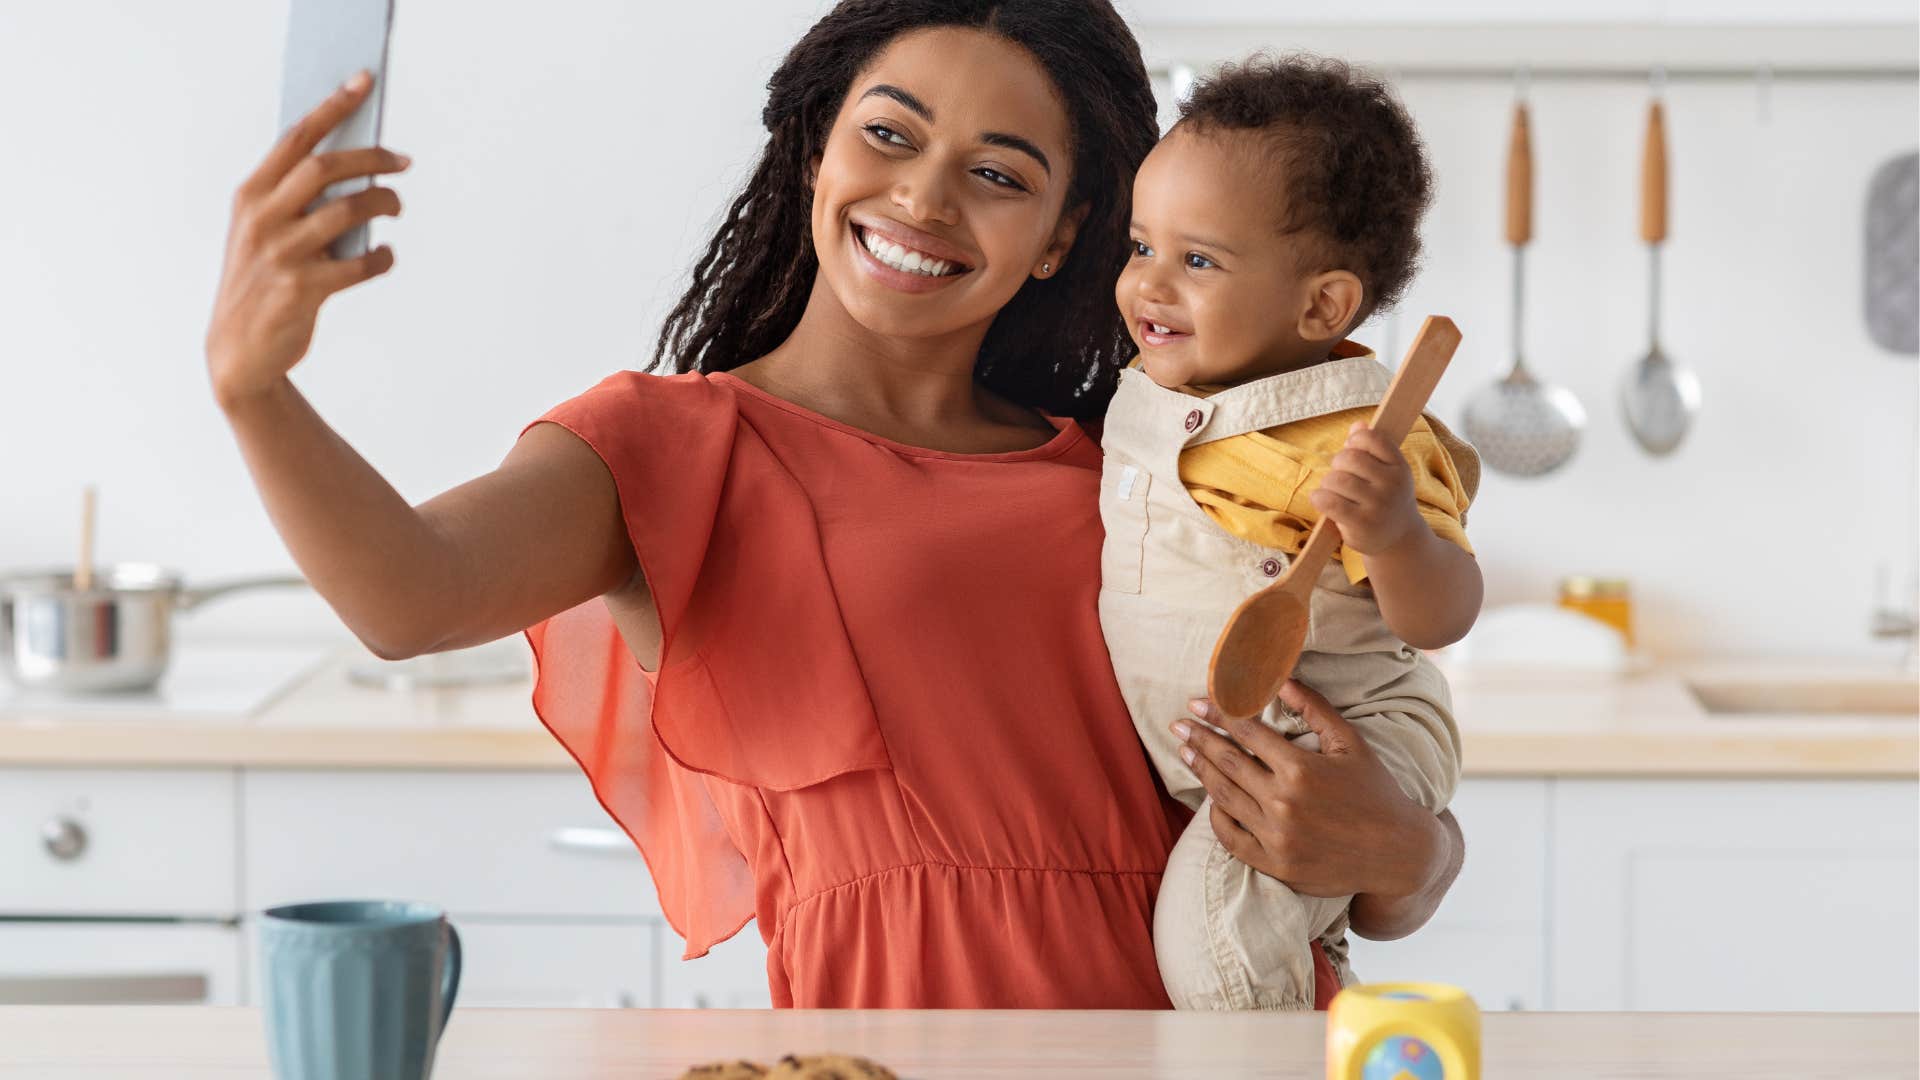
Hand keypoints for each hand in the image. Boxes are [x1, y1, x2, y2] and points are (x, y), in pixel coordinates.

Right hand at [205, 70, 410, 411]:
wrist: (238, 352)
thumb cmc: (260, 282)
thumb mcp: (260, 233)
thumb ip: (293, 200)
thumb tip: (354, 168)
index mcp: (250, 196)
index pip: (296, 138)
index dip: (333, 106)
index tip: (364, 82)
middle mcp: (262, 218)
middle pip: (326, 167)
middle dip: (372, 157)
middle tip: (402, 161)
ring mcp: (281, 253)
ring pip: (347, 210)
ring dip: (383, 202)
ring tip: (396, 205)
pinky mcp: (302, 290)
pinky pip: (359, 264)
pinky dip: (381, 258)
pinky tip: (384, 257)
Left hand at [1169, 679, 1445, 901]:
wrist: (1399, 855)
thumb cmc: (1376, 792)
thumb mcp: (1351, 743)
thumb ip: (1315, 709)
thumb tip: (1281, 680)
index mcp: (1301, 769)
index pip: (1246, 733)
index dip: (1218, 714)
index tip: (1197, 702)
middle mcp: (1284, 803)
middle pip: (1227, 763)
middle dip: (1199, 739)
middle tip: (1178, 724)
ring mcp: (1277, 838)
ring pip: (1224, 798)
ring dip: (1201, 772)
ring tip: (1186, 753)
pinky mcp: (1275, 865)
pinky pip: (1231, 839)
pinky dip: (1216, 817)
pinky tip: (1210, 800)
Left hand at [1308, 422, 1420, 555]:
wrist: (1398, 539)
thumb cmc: (1385, 499)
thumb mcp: (1387, 472)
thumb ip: (1371, 448)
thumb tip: (1357, 425)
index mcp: (1400, 466)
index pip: (1371, 438)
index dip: (1354, 441)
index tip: (1352, 452)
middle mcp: (1392, 484)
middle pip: (1348, 457)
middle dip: (1337, 464)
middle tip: (1341, 478)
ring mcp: (1378, 505)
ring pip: (1336, 479)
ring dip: (1327, 484)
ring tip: (1334, 492)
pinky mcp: (1361, 524)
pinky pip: (1329, 501)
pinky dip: (1318, 498)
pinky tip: (1321, 500)